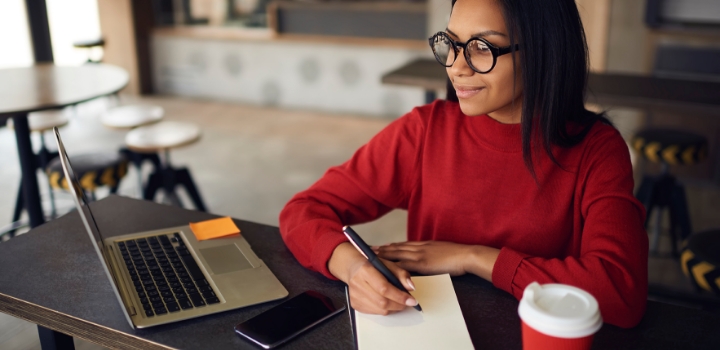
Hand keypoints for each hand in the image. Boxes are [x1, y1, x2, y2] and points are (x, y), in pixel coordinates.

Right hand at [328, 243, 417, 314]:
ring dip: (394, 308)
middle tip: (408, 302)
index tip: (412, 300)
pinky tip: (388, 302)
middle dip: (399, 304)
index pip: (384, 288)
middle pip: (382, 302)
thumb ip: (401, 274)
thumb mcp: (388, 264)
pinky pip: (375, 312)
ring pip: (380, 309)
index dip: (400, 296)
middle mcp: (357, 284)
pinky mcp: (354, 304)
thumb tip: (411, 287)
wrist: (353, 267)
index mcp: (365, 270)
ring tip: (400, 302)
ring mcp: (354, 295)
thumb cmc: (372, 264)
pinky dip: (385, 309)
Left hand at [374, 241, 499, 278]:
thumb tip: (428, 259)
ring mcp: (419, 254)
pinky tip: (384, 267)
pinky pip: (404, 265)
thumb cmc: (458, 255)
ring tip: (371, 255)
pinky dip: (393, 266)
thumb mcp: (442, 251)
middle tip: (369, 249)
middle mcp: (419, 247)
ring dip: (383, 255)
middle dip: (382, 249)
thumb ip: (432, 253)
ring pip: (396, 254)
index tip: (382, 246)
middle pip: (396, 247)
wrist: (466, 255)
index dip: (392, 245)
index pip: (404, 244)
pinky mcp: (422, 263)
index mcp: (424, 244)